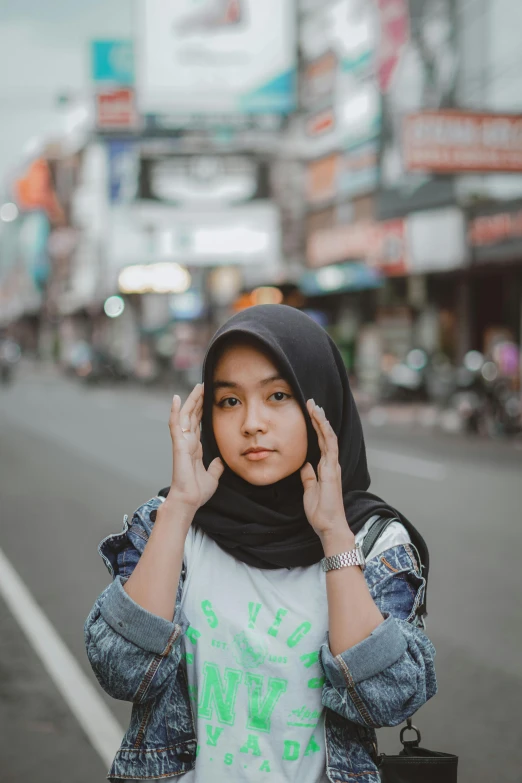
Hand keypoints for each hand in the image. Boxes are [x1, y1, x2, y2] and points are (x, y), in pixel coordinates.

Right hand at [162, 384, 223, 519]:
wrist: (189, 501)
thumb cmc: (197, 492)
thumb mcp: (213, 476)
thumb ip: (216, 467)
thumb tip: (220, 460)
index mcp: (195, 448)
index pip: (198, 424)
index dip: (202, 411)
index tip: (207, 398)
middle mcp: (187, 442)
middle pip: (192, 416)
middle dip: (197, 401)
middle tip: (203, 385)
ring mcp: (182, 442)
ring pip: (185, 416)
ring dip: (190, 401)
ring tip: (196, 387)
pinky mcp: (178, 445)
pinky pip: (175, 425)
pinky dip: (174, 411)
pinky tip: (176, 398)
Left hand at [300, 400, 353, 541]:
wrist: (328, 525)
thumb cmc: (320, 511)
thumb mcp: (309, 491)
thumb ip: (309, 477)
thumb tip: (305, 465)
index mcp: (326, 467)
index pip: (321, 442)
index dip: (316, 426)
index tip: (310, 412)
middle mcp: (331, 464)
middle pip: (326, 435)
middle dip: (319, 418)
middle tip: (311, 402)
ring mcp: (333, 466)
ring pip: (330, 437)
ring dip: (322, 421)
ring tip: (315, 406)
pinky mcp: (332, 471)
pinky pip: (330, 447)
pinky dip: (326, 433)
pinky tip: (321, 422)